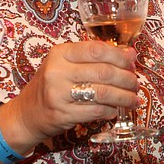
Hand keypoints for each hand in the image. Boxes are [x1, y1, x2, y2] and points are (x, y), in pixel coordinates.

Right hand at [0, 40, 140, 149]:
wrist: (27, 113)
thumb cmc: (52, 85)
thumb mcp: (67, 64)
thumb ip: (95, 58)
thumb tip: (131, 55)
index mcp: (60, 53)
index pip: (97, 49)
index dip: (120, 56)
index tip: (132, 62)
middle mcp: (57, 71)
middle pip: (104, 72)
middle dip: (127, 79)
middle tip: (135, 84)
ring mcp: (59, 94)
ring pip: (103, 93)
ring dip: (124, 97)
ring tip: (133, 99)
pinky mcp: (63, 114)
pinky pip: (96, 111)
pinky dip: (111, 111)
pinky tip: (116, 110)